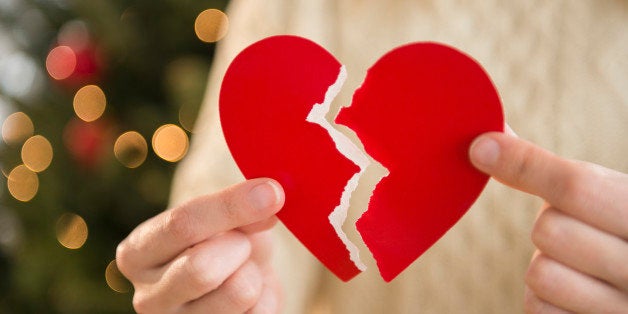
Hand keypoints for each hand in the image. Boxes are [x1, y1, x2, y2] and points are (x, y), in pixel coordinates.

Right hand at [116, 178, 284, 313]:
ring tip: (244, 269)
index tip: (270, 191)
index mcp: (136, 254)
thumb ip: (239, 209)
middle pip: (202, 268)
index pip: (180, 225)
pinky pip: (262, 312)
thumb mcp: (223, 218)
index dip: (230, 206)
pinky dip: (268, 295)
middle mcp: (148, 297)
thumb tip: (268, 197)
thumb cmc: (222, 242)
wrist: (233, 281)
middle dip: (239, 246)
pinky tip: (252, 296)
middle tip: (242, 242)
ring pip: (239, 292)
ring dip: (254, 272)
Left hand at [469, 132, 627, 312]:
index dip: (523, 165)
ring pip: (540, 274)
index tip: (479, 148)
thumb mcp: (608, 195)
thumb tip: (488, 138)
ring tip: (582, 264)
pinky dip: (547, 299)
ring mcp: (623, 307)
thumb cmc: (622, 230)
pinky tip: (578, 291)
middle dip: (551, 224)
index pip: (576, 186)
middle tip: (582, 229)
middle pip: (549, 230)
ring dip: (548, 264)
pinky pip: (538, 308)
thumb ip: (552, 171)